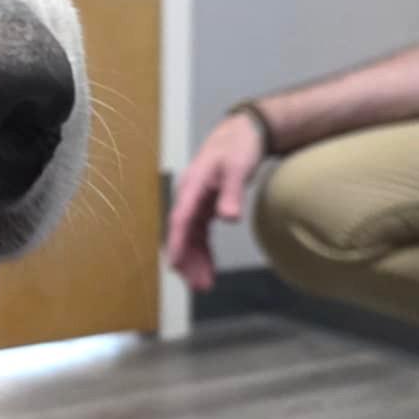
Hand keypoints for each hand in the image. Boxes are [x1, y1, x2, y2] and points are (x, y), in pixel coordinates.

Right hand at [165, 111, 267, 290]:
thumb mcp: (238, 167)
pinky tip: (208, 267)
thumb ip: (232, 193)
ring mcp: (196, 202)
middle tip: (200, 286)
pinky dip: (203, 251)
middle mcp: (189, 196)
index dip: (177, 243)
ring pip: (191, 237)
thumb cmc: (238, 146)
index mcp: (193, 186)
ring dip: (195, 261)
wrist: (243, 132)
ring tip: (204, 285)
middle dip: (188, 261)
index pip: (181, 219)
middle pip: (183, 233)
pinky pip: (200, 234)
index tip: (175, 265)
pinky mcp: (205, 206)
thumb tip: (228, 219)